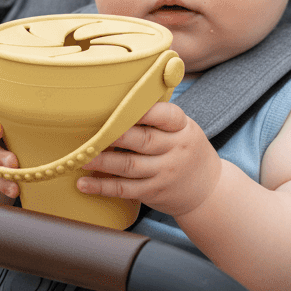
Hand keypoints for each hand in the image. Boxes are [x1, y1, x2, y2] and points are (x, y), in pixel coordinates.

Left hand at [76, 102, 221, 216]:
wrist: (208, 191)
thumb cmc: (185, 150)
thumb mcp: (183, 129)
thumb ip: (158, 117)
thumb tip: (118, 98)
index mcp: (182, 128)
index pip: (165, 115)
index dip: (144, 111)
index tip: (122, 106)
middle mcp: (175, 150)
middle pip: (142, 140)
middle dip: (115, 135)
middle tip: (91, 132)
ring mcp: (165, 173)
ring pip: (129, 166)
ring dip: (103, 161)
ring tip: (82, 157)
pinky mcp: (154, 192)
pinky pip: (125, 189)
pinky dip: (103, 187)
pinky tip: (83, 183)